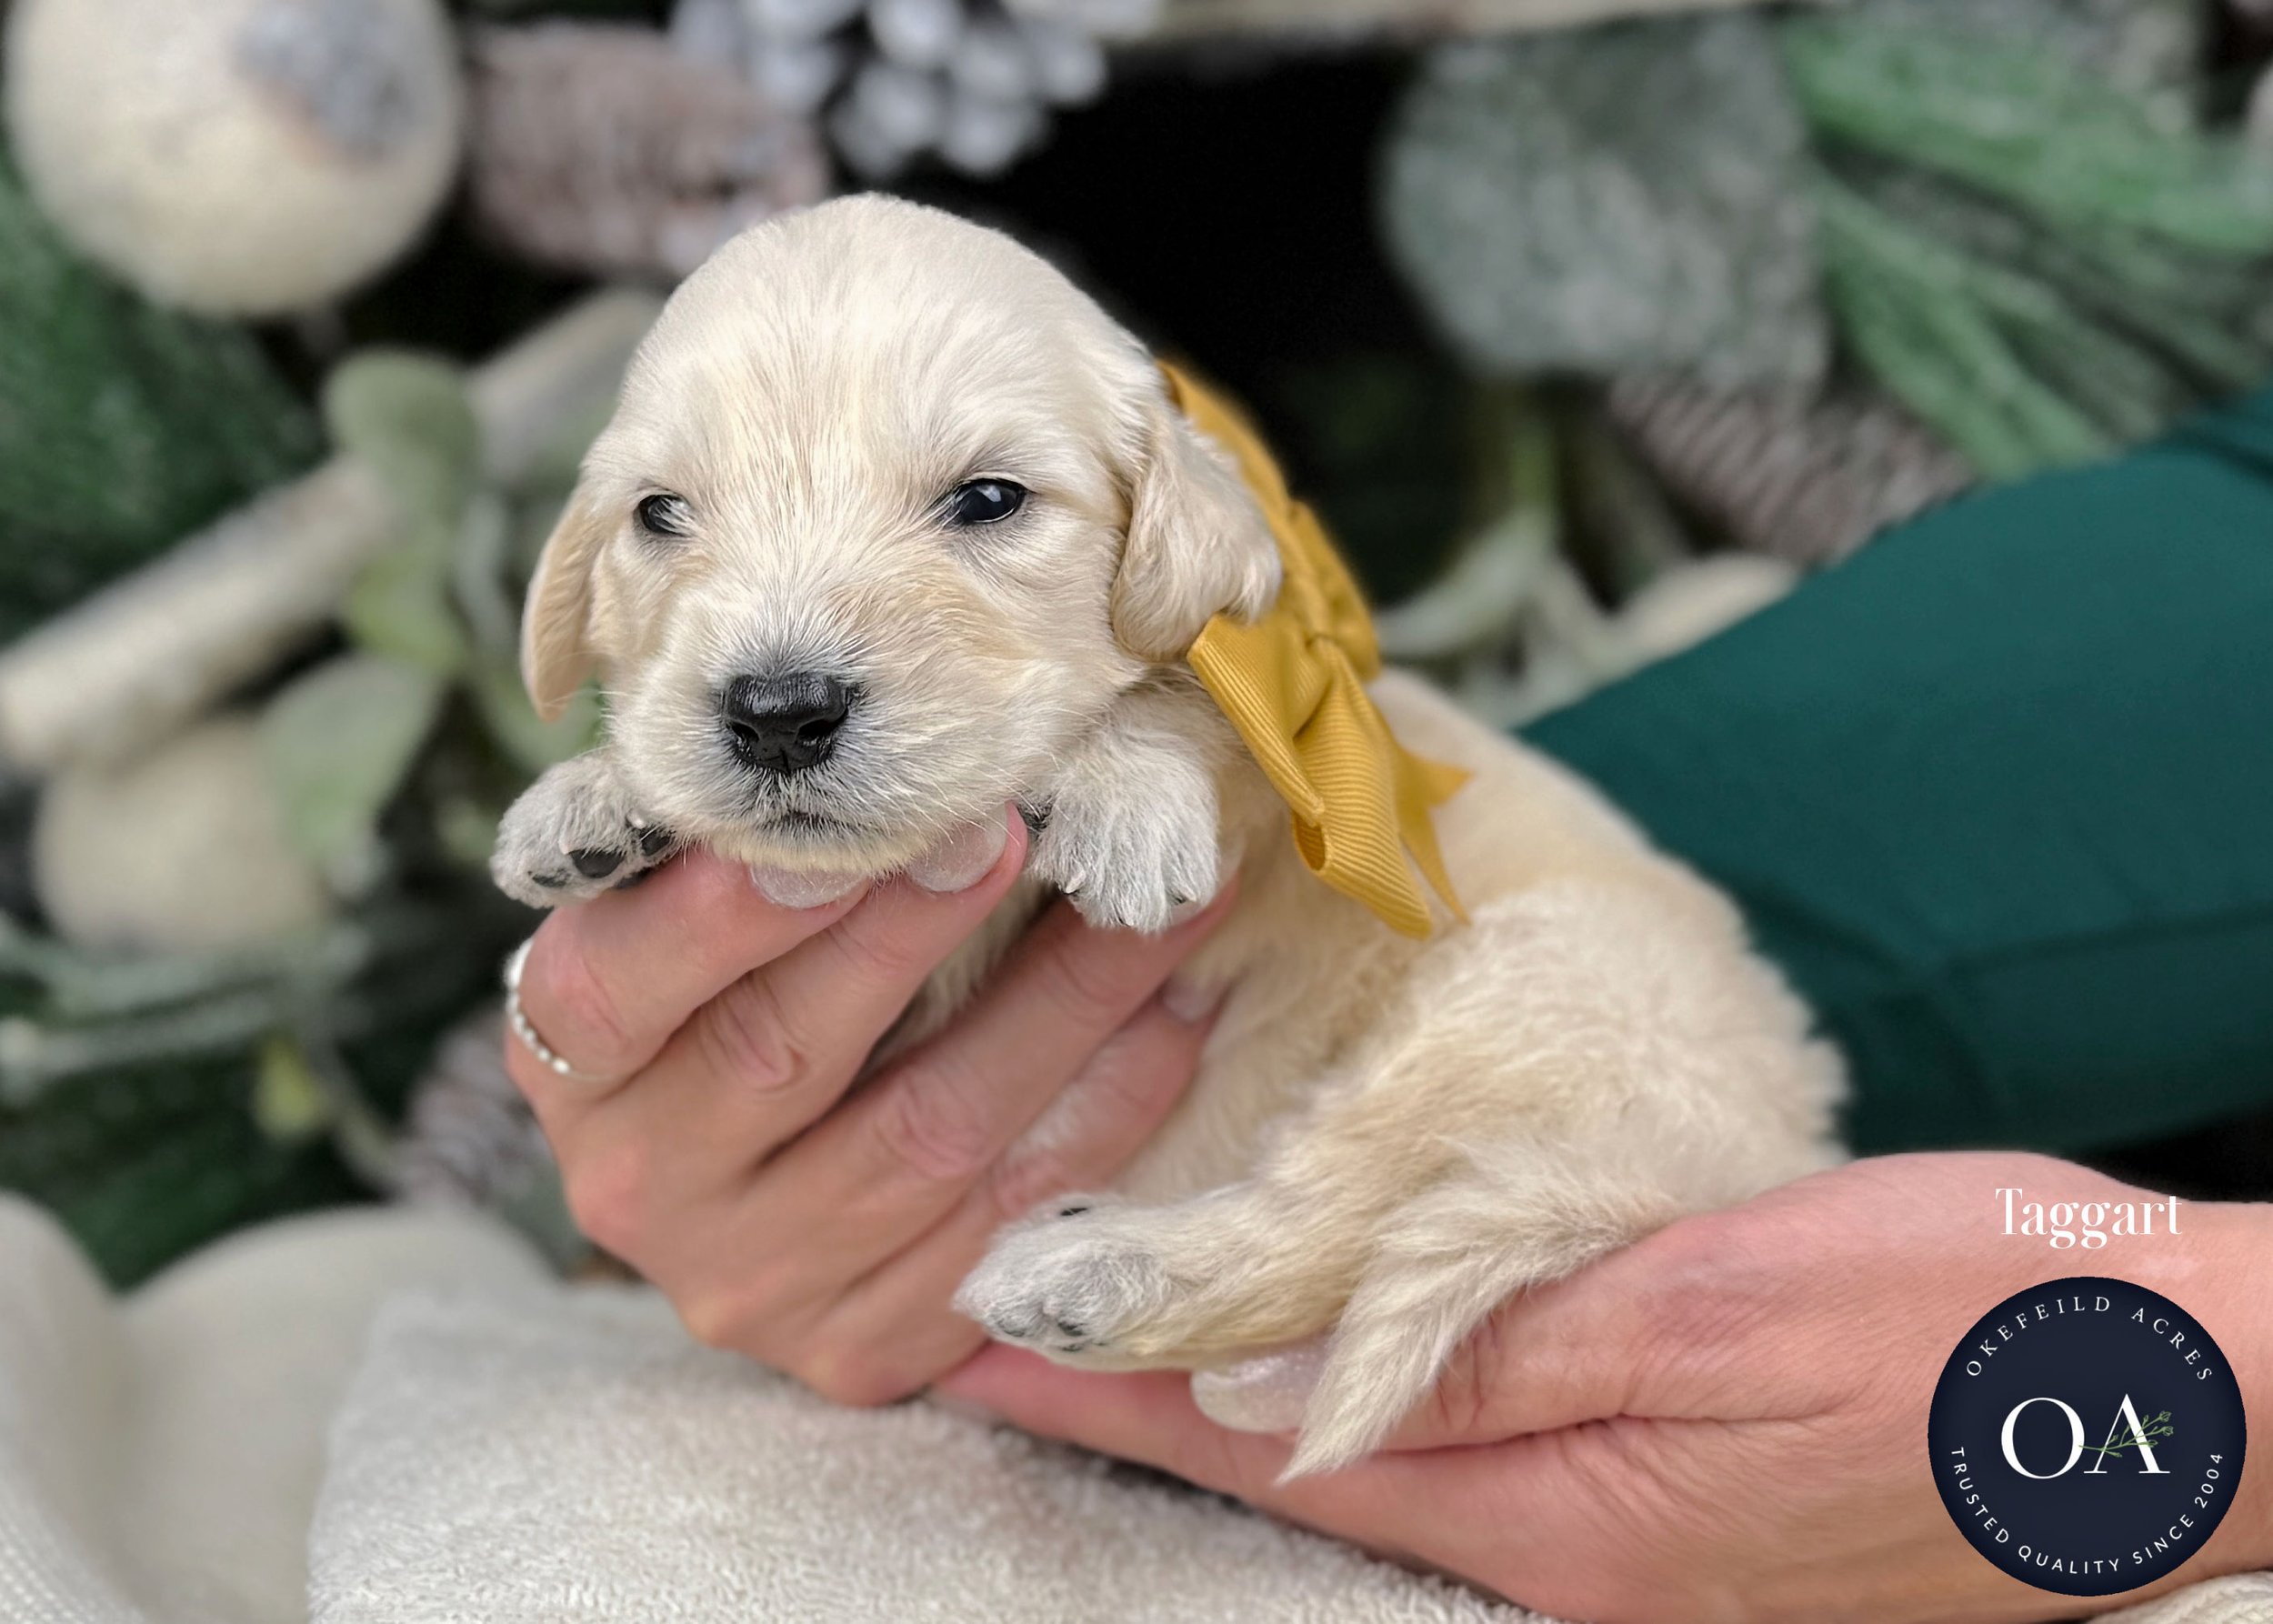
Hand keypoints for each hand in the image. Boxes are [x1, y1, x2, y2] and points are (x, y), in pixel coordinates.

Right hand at [504, 807, 1233, 1404]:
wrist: (730, 1183)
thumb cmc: (721, 990)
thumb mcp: (676, 912)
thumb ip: (725, 844)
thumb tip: (850, 748)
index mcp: (573, 1064)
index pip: (618, 984)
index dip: (727, 908)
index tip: (842, 819)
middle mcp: (643, 1190)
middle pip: (784, 1055)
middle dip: (914, 929)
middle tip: (1013, 826)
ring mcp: (754, 1287)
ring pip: (928, 1142)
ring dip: (1061, 1010)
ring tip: (1155, 905)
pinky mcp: (859, 1349)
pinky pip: (1008, 1226)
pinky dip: (1105, 1112)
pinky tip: (1173, 1016)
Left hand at [938, 1152, 2272, 1622]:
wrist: (2170, 1392)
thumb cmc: (1964, 1325)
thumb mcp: (1718, 1307)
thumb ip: (1489, 1346)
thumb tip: (1278, 1379)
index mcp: (1558, 1509)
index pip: (1270, 1437)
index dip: (1114, 1387)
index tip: (974, 1339)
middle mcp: (1569, 1547)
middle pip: (1301, 1460)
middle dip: (1149, 1396)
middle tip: (1010, 1324)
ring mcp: (1626, 1536)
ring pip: (1376, 1454)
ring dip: (1244, 1389)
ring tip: (1125, 1325)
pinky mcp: (1680, 1498)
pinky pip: (1474, 1441)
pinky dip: (1368, 1387)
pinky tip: (1340, 1340)